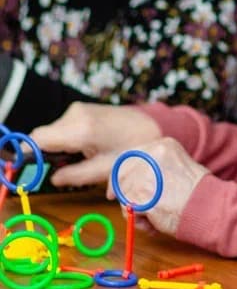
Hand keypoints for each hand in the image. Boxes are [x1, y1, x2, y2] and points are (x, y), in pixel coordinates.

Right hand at [30, 103, 161, 186]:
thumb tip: (53, 180)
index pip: (39, 139)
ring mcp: (79, 109)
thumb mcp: (107, 169)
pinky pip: (65, 126)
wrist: (155, 125)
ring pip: (55, 131)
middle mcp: (75, 115)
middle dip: (48, 154)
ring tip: (83, 159)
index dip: (30, 154)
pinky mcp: (83, 108)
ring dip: (61, 147)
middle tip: (63, 170)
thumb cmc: (136, 148)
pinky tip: (87, 149)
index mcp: (80, 129)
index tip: (31, 168)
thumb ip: (76, 176)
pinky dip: (69, 139)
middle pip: (44, 136)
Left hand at [109, 138, 208, 234]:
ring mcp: (144, 176)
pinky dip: (139, 220)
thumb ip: (155, 168)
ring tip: (155, 216)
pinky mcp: (141, 196)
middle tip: (130, 207)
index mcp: (162, 146)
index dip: (120, 174)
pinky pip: (128, 210)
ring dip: (135, 210)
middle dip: (123, 194)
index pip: (128, 157)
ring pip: (124, 195)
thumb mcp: (178, 167)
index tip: (116, 188)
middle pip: (121, 176)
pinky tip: (155, 223)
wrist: (210, 207)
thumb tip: (128, 180)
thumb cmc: (198, 193)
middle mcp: (151, 157)